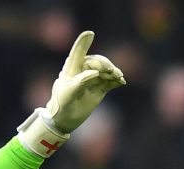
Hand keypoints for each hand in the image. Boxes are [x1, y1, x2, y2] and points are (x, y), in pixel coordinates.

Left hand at [17, 30, 124, 156]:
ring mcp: (93, 78)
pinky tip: (121, 82)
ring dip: (113, 72)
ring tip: (118, 77)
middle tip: (110, 71)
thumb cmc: (62, 104)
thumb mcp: (68, 93)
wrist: (65, 119)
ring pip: (106, 70)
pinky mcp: (100, 87)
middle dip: (105, 64)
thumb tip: (95, 73)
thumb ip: (80, 82)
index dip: (83, 43)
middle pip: (97, 61)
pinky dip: (116, 80)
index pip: (78, 53)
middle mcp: (83, 70)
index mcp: (72, 68)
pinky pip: (111, 81)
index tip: (89, 34)